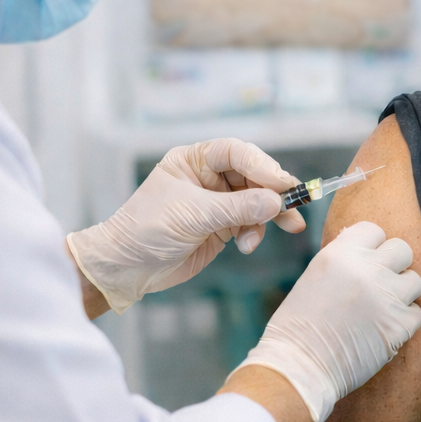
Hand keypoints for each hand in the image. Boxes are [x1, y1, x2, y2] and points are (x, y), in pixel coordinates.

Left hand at [67, 139, 303, 312]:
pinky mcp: (223, 226)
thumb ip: (237, 207)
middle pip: (254, 175)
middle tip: (294, 204)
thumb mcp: (193, 215)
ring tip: (289, 227)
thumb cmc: (146, 230)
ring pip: (258, 199)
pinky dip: (257, 232)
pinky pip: (252, 222)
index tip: (282, 184)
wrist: (126, 269)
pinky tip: (248, 245)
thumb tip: (276, 202)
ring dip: (271, 215)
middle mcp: (208, 177)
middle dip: (274, 191)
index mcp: (193, 160)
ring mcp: (217, 201)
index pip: (236, 152)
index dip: (262, 165)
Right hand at [234, 222, 420, 421]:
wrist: (298, 368)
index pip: (374, 231)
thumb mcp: (314, 277)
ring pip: (415, 280)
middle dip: (394, 266)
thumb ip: (343, 259)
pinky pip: (417, 313)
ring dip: (401, 293)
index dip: (372, 247)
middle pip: (403, 249)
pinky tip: (384, 329)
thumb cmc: (298, 327)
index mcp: (341, 253)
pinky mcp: (399, 324)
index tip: (367, 262)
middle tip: (379, 285)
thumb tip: (367, 249)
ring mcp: (386, 296)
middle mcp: (367, 269)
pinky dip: (404, 322)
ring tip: (381, 309)